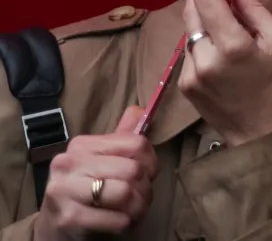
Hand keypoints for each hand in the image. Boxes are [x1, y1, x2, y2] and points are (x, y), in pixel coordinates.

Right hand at [34, 107, 156, 240]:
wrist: (57, 225)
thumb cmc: (87, 189)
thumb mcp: (103, 161)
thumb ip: (122, 137)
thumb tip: (139, 110)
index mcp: (81, 145)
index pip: (137, 144)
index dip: (151, 163)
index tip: (145, 174)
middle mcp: (69, 164)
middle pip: (133, 170)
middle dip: (145, 188)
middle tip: (139, 197)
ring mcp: (65, 191)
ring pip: (125, 193)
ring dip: (138, 207)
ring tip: (132, 210)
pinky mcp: (69, 218)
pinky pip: (117, 219)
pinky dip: (126, 223)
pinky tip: (120, 221)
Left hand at [179, 0, 271, 146]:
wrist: (259, 134)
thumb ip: (255, 8)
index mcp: (232, 47)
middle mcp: (205, 58)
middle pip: (191, 9)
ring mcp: (189, 73)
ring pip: (188, 29)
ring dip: (204, 19)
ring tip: (226, 24)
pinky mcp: (183, 83)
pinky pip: (189, 51)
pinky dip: (202, 42)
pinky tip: (220, 52)